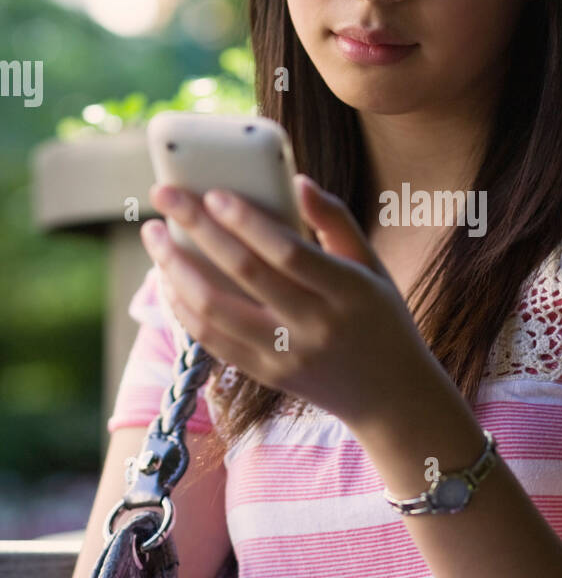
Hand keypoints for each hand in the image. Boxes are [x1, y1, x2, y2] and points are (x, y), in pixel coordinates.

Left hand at [141, 174, 438, 432]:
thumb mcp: (372, 266)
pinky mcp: (266, 376)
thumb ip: (336, 220)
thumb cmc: (380, 317)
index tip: (211, 192)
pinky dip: (183, 307)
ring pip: (216, 311)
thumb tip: (296, 180)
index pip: (288, 253)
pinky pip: (212, 340)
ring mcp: (287, 357)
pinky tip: (169, 278)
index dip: (248, 221)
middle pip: (244, 274)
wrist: (390, 397)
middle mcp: (315, 328)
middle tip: (164, 194)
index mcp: (349, 292)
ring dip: (176, 270)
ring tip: (155, 235)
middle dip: (197, 230)